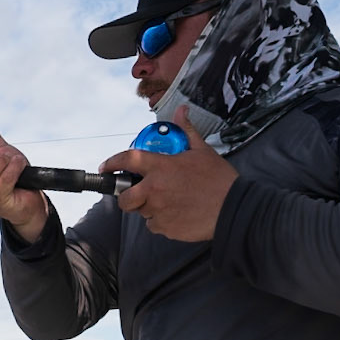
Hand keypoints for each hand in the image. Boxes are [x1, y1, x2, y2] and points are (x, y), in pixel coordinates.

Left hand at [101, 108, 236, 241]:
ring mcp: (159, 211)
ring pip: (142, 212)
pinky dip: (161, 221)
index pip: (127, 160)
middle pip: (125, 198)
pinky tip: (176, 214)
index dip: (112, 163)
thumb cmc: (219, 180)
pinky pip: (154, 225)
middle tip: (139, 192)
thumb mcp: (203, 151)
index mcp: (161, 167)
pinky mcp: (166, 228)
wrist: (233, 208)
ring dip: (149, 207)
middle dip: (128, 196)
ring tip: (169, 201)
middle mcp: (155, 190)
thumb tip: (181, 112)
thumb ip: (187, 132)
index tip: (106, 167)